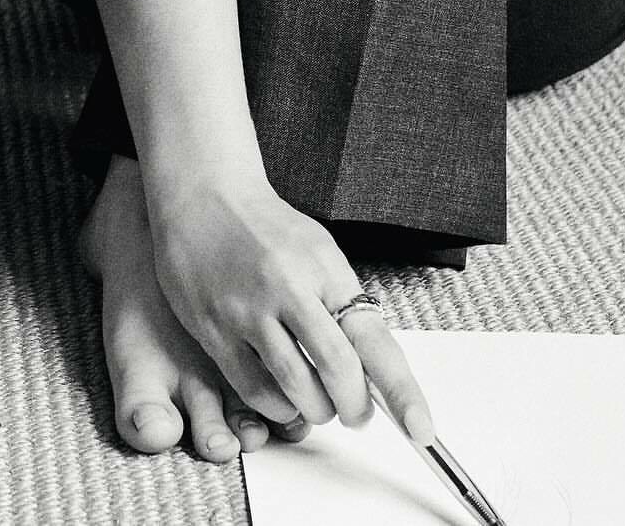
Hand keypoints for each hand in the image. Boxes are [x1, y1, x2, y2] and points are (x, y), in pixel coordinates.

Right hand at [144, 171, 436, 444]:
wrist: (202, 195)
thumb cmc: (264, 227)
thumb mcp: (318, 251)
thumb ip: (343, 304)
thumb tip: (373, 367)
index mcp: (325, 268)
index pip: (375, 340)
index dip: (403, 392)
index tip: (422, 429)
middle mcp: (289, 287)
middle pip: (339, 372)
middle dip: (355, 407)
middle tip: (356, 412)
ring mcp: (249, 310)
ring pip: (297, 389)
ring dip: (317, 411)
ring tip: (318, 403)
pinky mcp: (215, 329)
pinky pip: (256, 390)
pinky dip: (278, 405)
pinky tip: (281, 394)